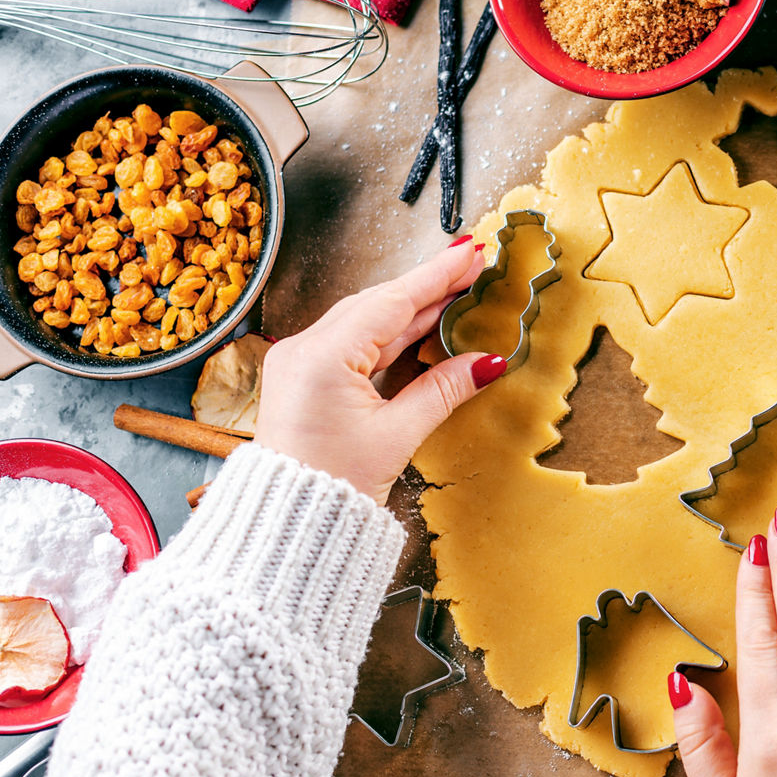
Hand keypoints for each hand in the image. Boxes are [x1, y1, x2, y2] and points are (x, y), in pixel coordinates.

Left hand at [253, 238, 503, 503]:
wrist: (290, 524)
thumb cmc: (332, 484)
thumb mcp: (397, 435)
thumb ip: (443, 390)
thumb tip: (487, 362)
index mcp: (323, 356)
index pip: (392, 302)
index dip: (436, 275)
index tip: (469, 252)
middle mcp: (305, 349)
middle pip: (378, 303)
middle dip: (427, 285)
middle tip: (471, 266)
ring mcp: (301, 361)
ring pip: (365, 320)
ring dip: (411, 307)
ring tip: (454, 291)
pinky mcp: (304, 376)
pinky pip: (352, 341)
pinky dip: (389, 332)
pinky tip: (419, 325)